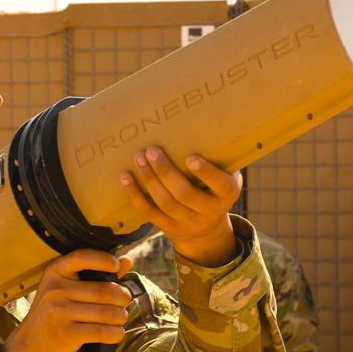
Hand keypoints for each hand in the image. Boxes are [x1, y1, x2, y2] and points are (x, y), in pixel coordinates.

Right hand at [0, 249, 133, 351]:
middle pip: (104, 291)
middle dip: (122, 297)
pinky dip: (116, 333)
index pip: (82, 257)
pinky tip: (116, 332)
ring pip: (106, 313)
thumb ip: (97, 274)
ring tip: (120, 318)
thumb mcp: (67, 288)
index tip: (116, 267)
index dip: (104, 260)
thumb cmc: (55, 312)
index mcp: (55, 272)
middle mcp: (55, 289)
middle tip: (124, 302)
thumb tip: (126, 260)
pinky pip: (102, 332)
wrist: (30, 343)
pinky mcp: (65, 333)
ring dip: (121, 317)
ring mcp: (59, 312)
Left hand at [120, 147, 240, 266]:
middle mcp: (209, 211)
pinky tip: (125, 177)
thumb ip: (218, 156)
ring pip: (165, 203)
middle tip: (151, 150)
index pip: (219, 184)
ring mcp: (188, 222)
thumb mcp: (226, 174)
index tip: (190, 158)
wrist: (207, 228)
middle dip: (165, 172)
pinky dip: (135, 195)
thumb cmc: (214, 187)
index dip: (205, 172)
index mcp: (227, 194)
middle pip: (185, 194)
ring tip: (139, 158)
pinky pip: (149, 212)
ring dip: (149, 179)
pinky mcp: (168, 227)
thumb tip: (199, 122)